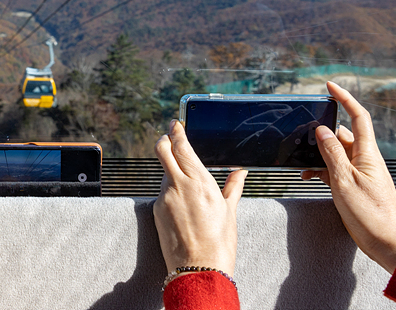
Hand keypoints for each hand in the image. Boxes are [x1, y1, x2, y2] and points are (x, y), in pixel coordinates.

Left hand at [153, 119, 247, 275]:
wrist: (199, 270)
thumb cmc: (219, 244)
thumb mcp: (230, 212)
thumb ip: (232, 187)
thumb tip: (240, 171)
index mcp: (199, 182)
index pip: (181, 147)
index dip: (176, 131)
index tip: (176, 124)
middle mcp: (178, 186)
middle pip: (162, 150)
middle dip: (165, 140)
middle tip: (170, 137)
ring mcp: (164, 198)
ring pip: (163, 173)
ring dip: (170, 170)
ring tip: (187, 183)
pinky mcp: (156, 210)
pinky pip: (162, 192)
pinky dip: (170, 190)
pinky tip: (182, 203)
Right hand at [301, 81, 395, 272]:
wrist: (386, 243)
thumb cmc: (369, 214)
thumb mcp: (343, 181)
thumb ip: (332, 153)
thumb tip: (322, 129)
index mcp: (367, 153)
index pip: (357, 117)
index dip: (344, 98)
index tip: (329, 86)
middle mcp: (364, 159)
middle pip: (341, 134)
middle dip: (321, 133)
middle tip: (301, 135)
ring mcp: (359, 172)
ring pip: (335, 153)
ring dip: (317, 155)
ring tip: (300, 162)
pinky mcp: (353, 185)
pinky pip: (334, 169)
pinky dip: (320, 170)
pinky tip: (308, 177)